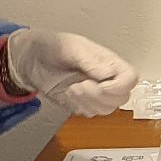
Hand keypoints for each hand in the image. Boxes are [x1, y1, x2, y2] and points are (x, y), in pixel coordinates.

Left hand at [5, 29, 137, 116]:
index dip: (121, 86)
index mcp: (107, 61)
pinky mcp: (83, 103)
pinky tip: (67, 94)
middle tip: (80, 85)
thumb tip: (108, 72)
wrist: (30, 59)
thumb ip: (90, 60)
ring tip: (72, 88)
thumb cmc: (50, 47)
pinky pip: (90, 113)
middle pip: (122, 97)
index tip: (101, 85)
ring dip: (87, 102)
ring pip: (107, 109)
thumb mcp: (70, 47)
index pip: (130, 78)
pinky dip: (78, 106)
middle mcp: (105, 78)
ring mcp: (95, 92)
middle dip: (99, 96)